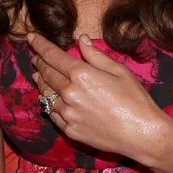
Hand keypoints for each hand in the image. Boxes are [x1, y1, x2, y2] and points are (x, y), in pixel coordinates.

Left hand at [28, 33, 171, 158]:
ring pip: (45, 95)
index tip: (31, 38)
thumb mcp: (119, 71)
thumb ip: (96, 55)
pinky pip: (52, 113)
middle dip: (40, 63)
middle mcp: (69, 94)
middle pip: (46, 74)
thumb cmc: (135, 99)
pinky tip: (49, 100)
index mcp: (81, 75)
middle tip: (36, 58)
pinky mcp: (70, 130)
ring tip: (39, 77)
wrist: (141, 134)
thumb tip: (81, 40)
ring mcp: (67, 114)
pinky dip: (48, 103)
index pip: (53, 56)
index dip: (40, 45)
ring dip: (41, 83)